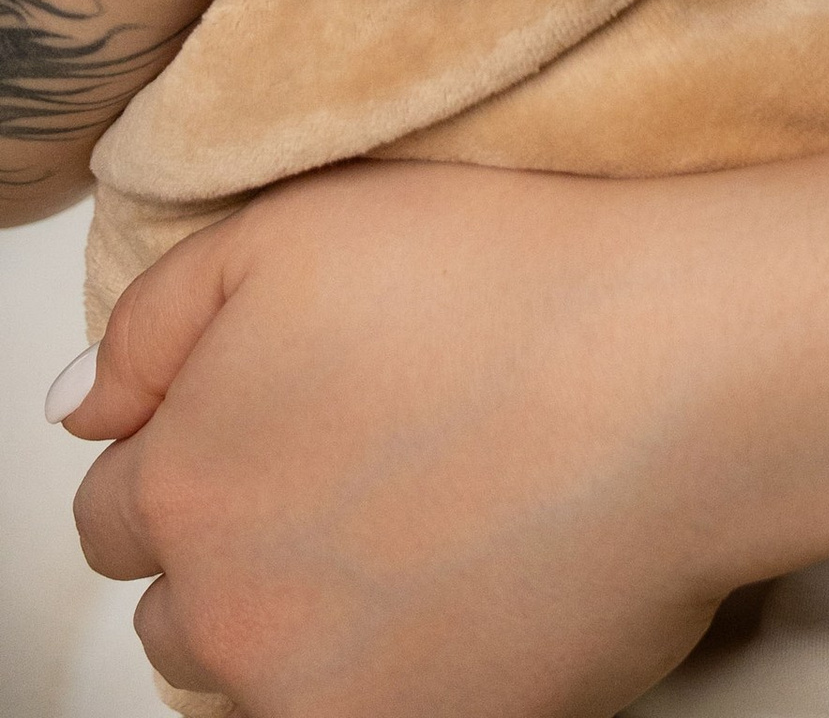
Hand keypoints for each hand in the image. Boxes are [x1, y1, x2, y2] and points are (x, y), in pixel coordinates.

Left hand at [63, 162, 750, 716]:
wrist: (678, 372)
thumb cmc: (509, 278)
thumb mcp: (297, 228)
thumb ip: (158, 319)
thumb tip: (82, 408)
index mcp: (184, 482)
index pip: (120, 510)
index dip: (197, 454)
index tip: (281, 423)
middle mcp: (229, 612)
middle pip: (187, 609)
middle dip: (244, 550)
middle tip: (360, 474)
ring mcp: (326, 696)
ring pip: (272, 677)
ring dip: (315, 622)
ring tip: (425, 529)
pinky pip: (375, 714)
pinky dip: (407, 667)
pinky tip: (478, 579)